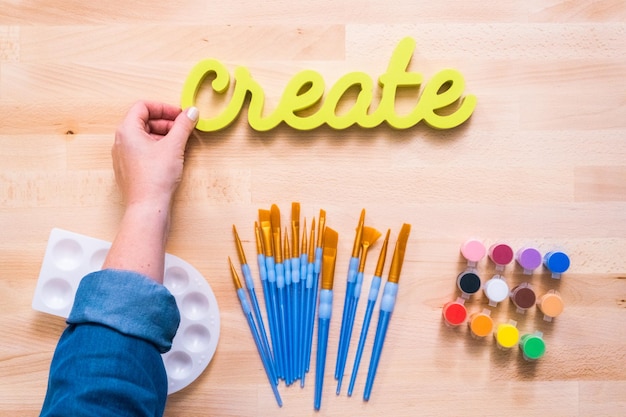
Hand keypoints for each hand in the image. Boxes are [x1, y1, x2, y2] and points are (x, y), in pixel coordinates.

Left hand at [103, 102, 197, 281]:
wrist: (148, 207)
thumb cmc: (155, 178)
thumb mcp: (174, 146)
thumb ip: (183, 125)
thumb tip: (191, 112)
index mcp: (127, 131)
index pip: (143, 107)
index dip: (163, 107)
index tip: (179, 114)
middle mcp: (121, 142)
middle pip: (143, 121)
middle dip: (165, 122)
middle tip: (183, 128)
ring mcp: (123, 157)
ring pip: (144, 137)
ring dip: (163, 135)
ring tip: (180, 143)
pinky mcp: (129, 170)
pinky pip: (143, 151)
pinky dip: (157, 148)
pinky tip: (171, 157)